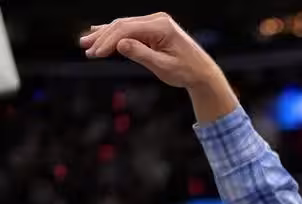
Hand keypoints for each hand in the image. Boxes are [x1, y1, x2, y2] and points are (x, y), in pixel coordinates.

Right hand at [79, 13, 220, 88]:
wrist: (202, 73)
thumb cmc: (186, 72)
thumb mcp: (163, 67)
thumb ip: (142, 55)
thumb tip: (120, 44)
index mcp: (162, 26)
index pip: (128, 29)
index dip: (108, 41)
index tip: (96, 54)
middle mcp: (158, 20)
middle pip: (123, 25)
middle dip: (102, 37)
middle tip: (85, 48)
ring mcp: (156, 23)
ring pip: (124, 26)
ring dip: (105, 35)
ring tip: (85, 43)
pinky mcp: (154, 29)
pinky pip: (130, 29)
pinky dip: (115, 34)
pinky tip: (99, 33)